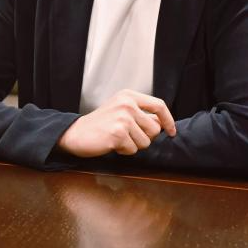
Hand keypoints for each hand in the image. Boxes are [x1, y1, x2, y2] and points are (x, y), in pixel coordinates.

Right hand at [57, 89, 175, 157]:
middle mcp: (127, 104)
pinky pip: (133, 149)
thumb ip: (141, 114)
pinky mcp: (118, 133)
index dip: (168, 120)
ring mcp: (122, 118)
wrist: (75, 133)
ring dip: (134, 145)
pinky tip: (112, 144)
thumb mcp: (120, 111)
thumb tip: (162, 123)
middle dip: (145, 138)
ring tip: (118, 139)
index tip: (171, 131)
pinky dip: (124, 151)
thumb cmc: (99, 124)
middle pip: (155, 129)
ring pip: (146, 142)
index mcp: (128, 96)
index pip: (159, 106)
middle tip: (128, 136)